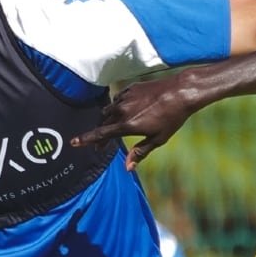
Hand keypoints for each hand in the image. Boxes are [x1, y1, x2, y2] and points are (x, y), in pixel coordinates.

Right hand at [71, 75, 197, 169]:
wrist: (181, 92)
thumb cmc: (171, 118)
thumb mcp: (157, 139)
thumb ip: (140, 153)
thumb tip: (127, 168)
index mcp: (127, 125)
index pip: (101, 134)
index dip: (86, 140)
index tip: (74, 143)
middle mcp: (122, 110)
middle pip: (102, 123)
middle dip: (100, 134)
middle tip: (101, 146)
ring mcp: (125, 98)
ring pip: (108, 111)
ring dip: (107, 121)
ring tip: (113, 129)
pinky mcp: (130, 88)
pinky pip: (117, 100)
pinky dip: (117, 108)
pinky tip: (125, 112)